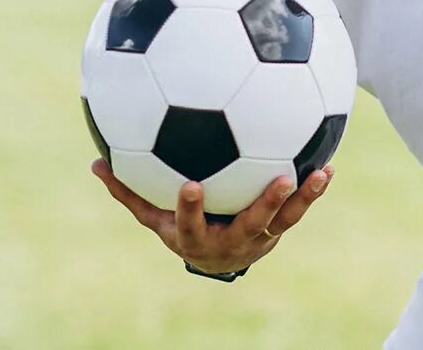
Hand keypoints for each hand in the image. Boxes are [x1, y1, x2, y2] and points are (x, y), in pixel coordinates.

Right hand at [90, 159, 333, 274]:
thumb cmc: (181, 228)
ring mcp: (259, 236)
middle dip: (264, 204)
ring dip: (301, 198)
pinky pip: (298, 210)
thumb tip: (95, 162)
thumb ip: (128, 192)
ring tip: (317, 174)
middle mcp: (232, 240)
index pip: (190, 225)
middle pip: (250, 224)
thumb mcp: (153, 216)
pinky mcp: (278, 228)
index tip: (191, 185)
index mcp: (197, 237)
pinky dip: (313, 191)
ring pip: (283, 220)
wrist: (216, 260)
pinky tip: (328, 166)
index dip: (191, 208)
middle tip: (279, 177)